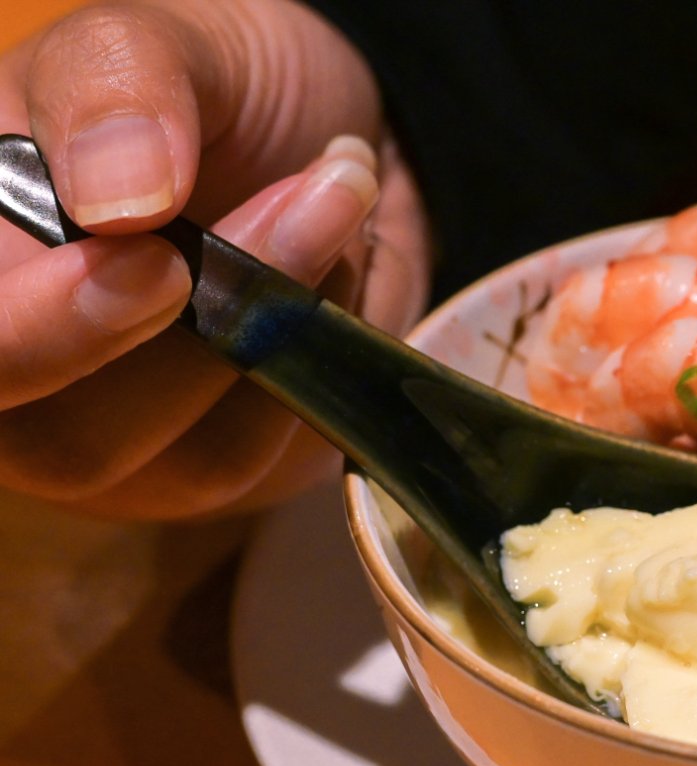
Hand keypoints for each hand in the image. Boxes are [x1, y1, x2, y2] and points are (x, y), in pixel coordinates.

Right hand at [0, 0, 430, 517]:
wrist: (324, 138)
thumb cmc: (210, 91)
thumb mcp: (154, 39)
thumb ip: (115, 85)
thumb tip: (115, 201)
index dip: (45, 332)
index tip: (158, 257)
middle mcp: (32, 382)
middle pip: (72, 442)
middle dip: (207, 328)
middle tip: (307, 199)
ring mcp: (132, 443)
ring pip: (196, 460)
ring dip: (285, 325)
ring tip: (334, 200)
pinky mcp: (232, 467)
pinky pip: (281, 460)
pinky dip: (324, 358)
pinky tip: (339, 266)